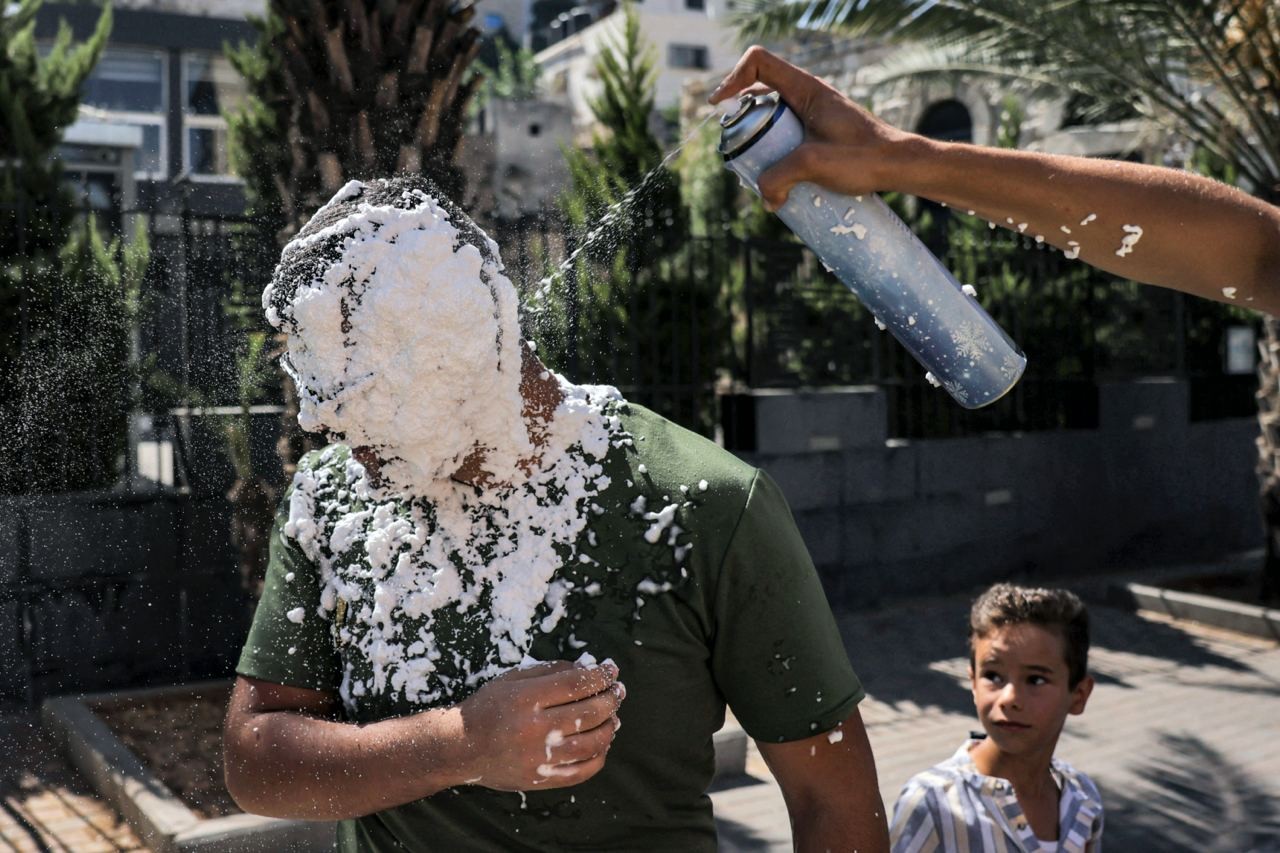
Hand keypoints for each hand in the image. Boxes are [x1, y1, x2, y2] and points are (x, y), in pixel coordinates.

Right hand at [457, 660, 624, 790]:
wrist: (460, 748)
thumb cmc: (488, 708)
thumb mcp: (512, 679)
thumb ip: (550, 671)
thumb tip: (588, 668)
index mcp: (526, 699)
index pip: (576, 684)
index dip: (600, 675)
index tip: (611, 669)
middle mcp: (534, 729)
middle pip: (589, 712)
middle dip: (611, 698)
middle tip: (618, 690)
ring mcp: (538, 758)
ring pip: (591, 743)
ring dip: (610, 726)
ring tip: (614, 715)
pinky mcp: (540, 780)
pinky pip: (582, 772)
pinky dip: (599, 756)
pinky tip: (602, 742)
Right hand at [709, 46, 915, 208]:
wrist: (899, 166)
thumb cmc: (864, 157)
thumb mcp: (812, 164)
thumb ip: (778, 178)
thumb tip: (765, 198)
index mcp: (806, 88)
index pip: (758, 61)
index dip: (733, 77)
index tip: (721, 106)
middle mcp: (808, 95)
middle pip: (759, 93)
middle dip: (742, 120)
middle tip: (737, 148)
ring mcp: (814, 114)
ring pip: (773, 118)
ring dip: (759, 141)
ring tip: (758, 170)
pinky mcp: (820, 134)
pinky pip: (787, 136)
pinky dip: (776, 153)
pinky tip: (780, 180)